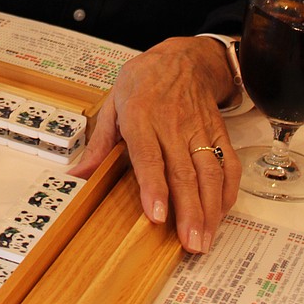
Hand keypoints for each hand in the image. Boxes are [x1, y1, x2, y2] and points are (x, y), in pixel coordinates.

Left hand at [69, 37, 240, 252]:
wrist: (182, 59)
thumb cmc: (143, 83)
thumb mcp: (113, 104)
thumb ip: (99, 144)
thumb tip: (76, 175)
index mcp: (141, 116)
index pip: (149, 156)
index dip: (154, 187)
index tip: (158, 217)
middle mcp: (172, 124)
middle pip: (183, 172)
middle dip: (189, 211)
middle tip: (190, 244)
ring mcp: (199, 128)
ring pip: (209, 172)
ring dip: (210, 209)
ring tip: (205, 239)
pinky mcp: (218, 132)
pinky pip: (227, 163)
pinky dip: (227, 191)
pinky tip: (221, 214)